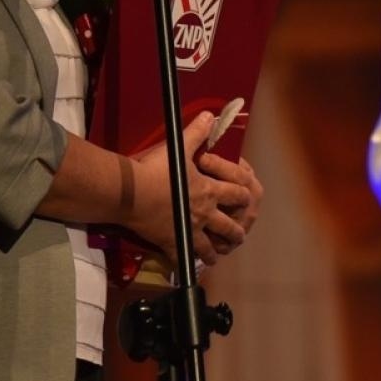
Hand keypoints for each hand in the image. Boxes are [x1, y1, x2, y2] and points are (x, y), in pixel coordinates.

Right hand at [129, 112, 252, 266]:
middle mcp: (205, 213)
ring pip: (210, 247)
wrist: (132, 193)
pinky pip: (184, 257)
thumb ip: (197, 132)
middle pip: (230, 227)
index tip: (247, 200)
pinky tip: (190, 265)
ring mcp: (190, 230)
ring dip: (216, 251)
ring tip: (218, 255)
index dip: (244, 197)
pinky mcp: (172, 242)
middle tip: (239, 235)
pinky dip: (188, 261)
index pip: (237, 195)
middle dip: (237, 231)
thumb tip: (210, 116)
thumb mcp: (180, 147)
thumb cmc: (157, 170)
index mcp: (209, 191)